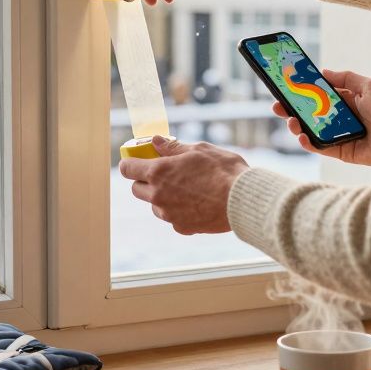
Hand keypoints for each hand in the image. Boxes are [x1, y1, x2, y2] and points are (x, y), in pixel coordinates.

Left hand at [119, 136, 249, 233]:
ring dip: (161, 197)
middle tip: (163, 173)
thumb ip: (172, 147)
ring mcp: (169, 215)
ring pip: (154, 206)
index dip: (130, 163)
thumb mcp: (199, 150)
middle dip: (145, 180)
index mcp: (159, 172)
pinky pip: (172, 218)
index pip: (128, 169)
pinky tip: (197, 203)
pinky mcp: (182, 227)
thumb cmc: (223, 171)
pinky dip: (178, 211)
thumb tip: (155, 141)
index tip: (136, 161)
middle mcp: (158, 195)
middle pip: (137, 189)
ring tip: (185, 189)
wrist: (242, 201)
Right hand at [275, 69, 370, 166]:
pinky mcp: (343, 152)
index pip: (318, 95)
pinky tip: (301, 136)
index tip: (285, 86)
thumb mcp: (370, 85)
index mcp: (347, 101)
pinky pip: (321, 147)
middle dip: (292, 109)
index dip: (302, 91)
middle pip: (310, 113)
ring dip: (297, 126)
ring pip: (312, 131)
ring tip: (290, 121)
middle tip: (277, 105)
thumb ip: (346, 78)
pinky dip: (308, 142)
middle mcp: (341, 118)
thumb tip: (323, 72)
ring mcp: (340, 135)